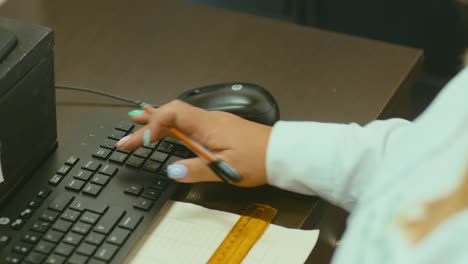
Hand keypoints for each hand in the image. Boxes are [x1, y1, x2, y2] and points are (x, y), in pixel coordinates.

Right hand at [115, 100, 271, 186]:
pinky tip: (168, 132)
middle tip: (126, 133)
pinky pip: (189, 124)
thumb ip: (197, 170)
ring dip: (158, 123)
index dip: (153, 126)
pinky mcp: (219, 129)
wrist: (281, 154)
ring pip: (179, 118)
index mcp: (207, 125)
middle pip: (171, 114)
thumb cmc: (258, 159)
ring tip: (137, 125)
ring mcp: (213, 123)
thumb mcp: (226, 169)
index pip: (171, 116)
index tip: (142, 142)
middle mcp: (208, 120)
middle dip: (146, 123)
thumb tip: (172, 171)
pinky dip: (173, 127)